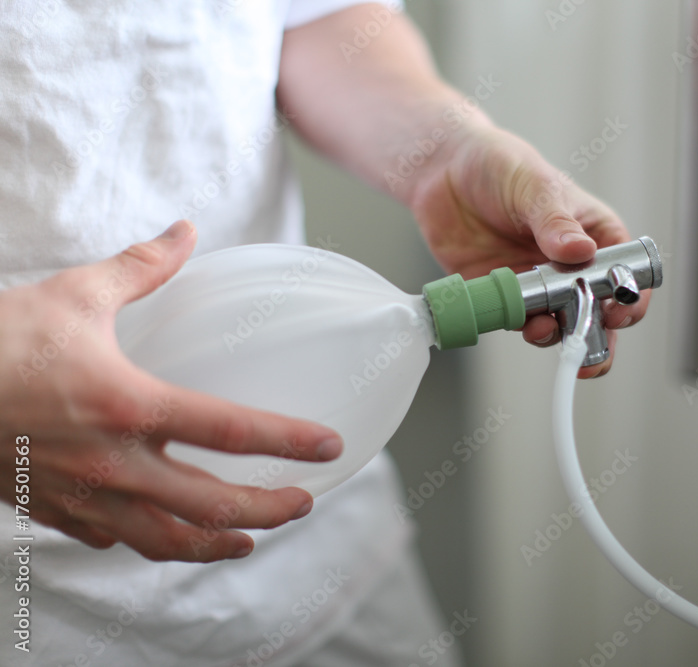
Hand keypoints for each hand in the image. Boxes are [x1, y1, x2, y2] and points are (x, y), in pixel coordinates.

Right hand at [0, 221, 343, 561]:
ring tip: (247, 539)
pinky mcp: (52, 511)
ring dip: (215, 543)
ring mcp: (82, 497)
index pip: (231, 431)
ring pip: (165, 539)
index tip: (329, 447)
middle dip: (268, 509)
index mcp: (129, 405)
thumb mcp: (75, 295)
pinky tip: (161, 533)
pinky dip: (147, 540)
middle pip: (211, 505)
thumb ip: (140, 269)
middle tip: (304, 502)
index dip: (289, 441)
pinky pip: (111, 539)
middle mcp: (114, 463)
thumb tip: (183, 233)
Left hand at [409, 124, 650, 377]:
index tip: (619, 310)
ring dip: (559, 334)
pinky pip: (521, 321)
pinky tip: (522, 323)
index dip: (630, 296)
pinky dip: (524, 328)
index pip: (626, 272)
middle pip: (599, 309)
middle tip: (588, 343)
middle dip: (598, 332)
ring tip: (546, 329)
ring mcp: (540, 283)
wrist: (444, 170)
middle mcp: (572, 265)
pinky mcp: (507, 295)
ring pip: (561, 323)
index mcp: (594, 234)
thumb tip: (580, 251)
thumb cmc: (502, 165)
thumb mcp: (535, 186)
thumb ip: (556, 222)